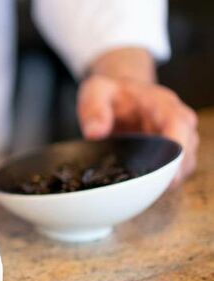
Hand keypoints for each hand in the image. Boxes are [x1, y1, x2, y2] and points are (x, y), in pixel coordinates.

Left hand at [77, 49, 198, 185]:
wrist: (119, 93)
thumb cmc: (111, 92)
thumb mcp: (95, 91)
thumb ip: (94, 110)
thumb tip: (94, 133)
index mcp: (162, 104)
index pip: (178, 124)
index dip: (175, 148)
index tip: (164, 169)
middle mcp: (177, 121)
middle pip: (188, 149)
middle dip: (171, 171)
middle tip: (145, 187)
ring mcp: (178, 137)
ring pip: (185, 164)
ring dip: (168, 179)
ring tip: (141, 188)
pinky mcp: (171, 152)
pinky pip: (175, 171)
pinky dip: (163, 181)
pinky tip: (143, 186)